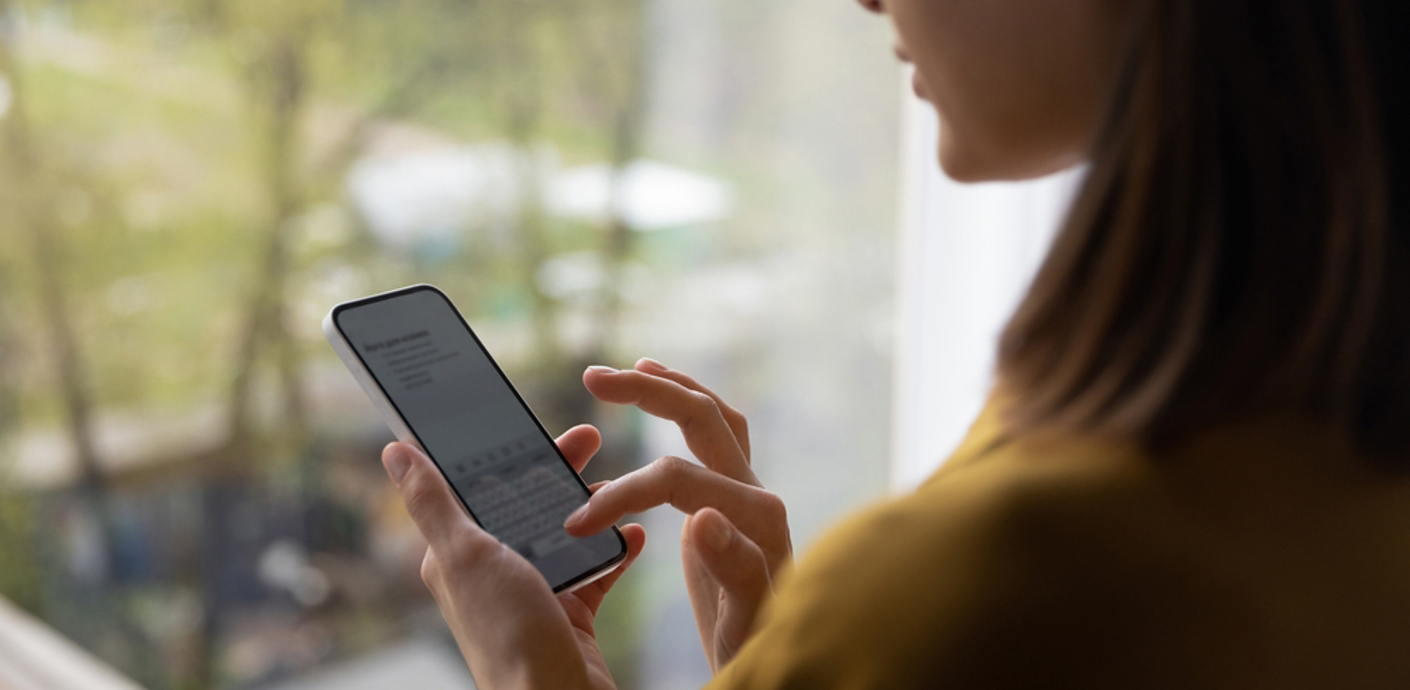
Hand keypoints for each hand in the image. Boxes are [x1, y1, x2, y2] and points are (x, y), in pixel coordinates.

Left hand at [382, 425, 645, 689]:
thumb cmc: (507, 634)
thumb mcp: (465, 556)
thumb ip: (433, 503)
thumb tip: (395, 452)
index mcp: (458, 553)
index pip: (476, 486)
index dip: (504, 451)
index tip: (533, 423)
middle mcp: (493, 569)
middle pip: (525, 503)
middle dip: (557, 470)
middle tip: (590, 438)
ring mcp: (534, 591)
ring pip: (564, 531)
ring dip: (592, 507)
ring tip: (619, 486)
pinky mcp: (570, 612)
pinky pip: (596, 568)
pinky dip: (615, 549)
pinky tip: (633, 532)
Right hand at [565, 359, 791, 671]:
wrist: (780, 656)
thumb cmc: (760, 646)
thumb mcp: (744, 621)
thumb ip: (735, 569)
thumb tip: (703, 516)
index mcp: (756, 519)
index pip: (675, 479)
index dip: (622, 494)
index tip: (576, 523)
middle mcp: (757, 494)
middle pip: (703, 418)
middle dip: (648, 391)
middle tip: (594, 377)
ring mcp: (749, 492)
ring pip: (715, 417)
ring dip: (672, 387)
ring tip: (631, 370)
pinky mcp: (738, 499)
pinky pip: (717, 437)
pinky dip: (689, 409)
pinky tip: (664, 403)